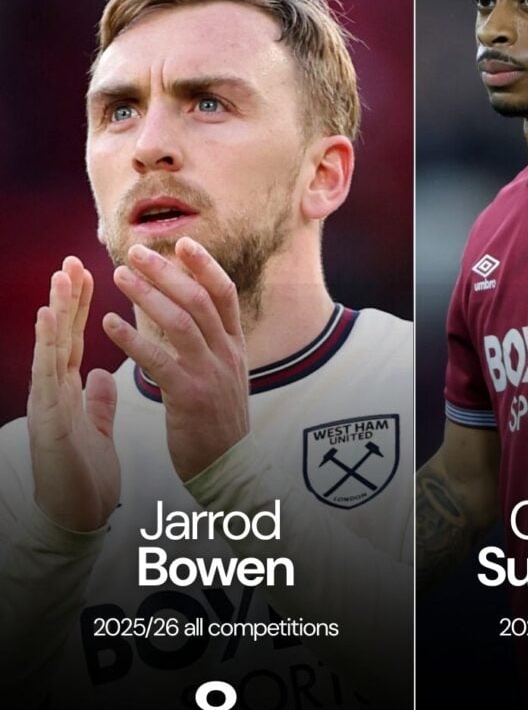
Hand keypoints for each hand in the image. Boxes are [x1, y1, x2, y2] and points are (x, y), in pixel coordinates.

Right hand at [28, 258, 119, 530]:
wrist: (75, 514)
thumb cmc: (82, 474)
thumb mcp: (95, 428)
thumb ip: (97, 401)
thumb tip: (103, 376)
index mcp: (69, 390)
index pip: (77, 339)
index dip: (81, 307)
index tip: (87, 273)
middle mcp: (55, 390)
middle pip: (62, 335)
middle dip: (67, 297)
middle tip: (72, 260)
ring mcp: (48, 401)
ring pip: (52, 347)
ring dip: (55, 311)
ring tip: (61, 277)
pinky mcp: (48, 418)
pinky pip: (48, 375)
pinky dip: (46, 344)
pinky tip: (47, 318)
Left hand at [103, 237, 249, 482]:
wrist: (228, 466)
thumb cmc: (219, 421)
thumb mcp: (227, 375)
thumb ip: (213, 344)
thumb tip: (194, 313)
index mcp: (235, 347)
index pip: (224, 294)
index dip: (205, 265)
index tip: (183, 242)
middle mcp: (225, 355)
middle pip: (198, 299)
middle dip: (166, 271)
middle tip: (136, 252)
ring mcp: (210, 375)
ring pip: (180, 322)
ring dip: (147, 295)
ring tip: (119, 276)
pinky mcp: (189, 397)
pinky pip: (158, 360)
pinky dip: (132, 339)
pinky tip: (110, 324)